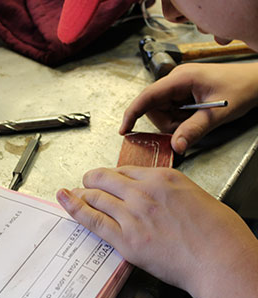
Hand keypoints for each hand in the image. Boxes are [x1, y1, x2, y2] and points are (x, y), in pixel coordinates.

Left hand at [57, 166, 257, 297]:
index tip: (108, 177)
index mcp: (162, 178)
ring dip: (83, 192)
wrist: (221, 257)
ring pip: (96, 195)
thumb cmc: (217, 229)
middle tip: (88, 181)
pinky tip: (64, 198)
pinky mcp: (127, 239)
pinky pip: (93, 219)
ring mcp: (133, 214)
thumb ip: (166, 190)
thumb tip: (154, 192)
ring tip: (75, 192)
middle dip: (93, 178)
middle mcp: (144, 191)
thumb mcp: (192, 194)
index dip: (113, 174)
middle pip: (106, 178)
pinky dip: (75, 207)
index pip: (125, 170)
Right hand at [119, 63, 257, 153]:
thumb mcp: (216, 114)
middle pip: (154, 108)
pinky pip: (171, 112)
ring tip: (195, 119)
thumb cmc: (239, 89)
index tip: (124, 129)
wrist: (254, 83)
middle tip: (187, 126)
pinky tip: (194, 117)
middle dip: (167, 123)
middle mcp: (175, 82)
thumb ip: (194, 130)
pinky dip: (180, 121)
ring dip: (175, 123)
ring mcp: (178, 88)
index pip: (147, 96)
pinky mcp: (181, 94)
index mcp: (180, 79)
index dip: (133, 113)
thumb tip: (175, 147)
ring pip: (162, 113)